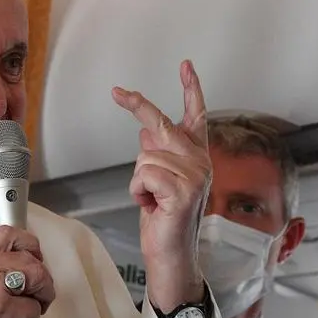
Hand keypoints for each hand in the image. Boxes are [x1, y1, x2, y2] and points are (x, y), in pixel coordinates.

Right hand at [0, 226, 55, 317]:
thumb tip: (16, 267)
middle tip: (38, 292)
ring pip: (38, 277)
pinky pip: (34, 309)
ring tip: (29, 312)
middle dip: (42, 277)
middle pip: (29, 257)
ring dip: (42, 297)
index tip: (33, 258)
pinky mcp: (4, 312)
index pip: (7, 234)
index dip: (28, 245)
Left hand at [111, 60, 210, 312]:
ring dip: (138, 181)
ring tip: (152, 200)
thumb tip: (146, 129)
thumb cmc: (163, 218)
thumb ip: (156, 153)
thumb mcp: (154, 181)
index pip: (196, 115)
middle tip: (117, 92)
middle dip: (137, 106)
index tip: (186, 64)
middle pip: (160, 123)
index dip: (191, 88)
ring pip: (145, 156)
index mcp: (195, 156)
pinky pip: (144, 175)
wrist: (170, 253)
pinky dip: (139, 192)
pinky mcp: (184, 190)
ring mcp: (195, 175)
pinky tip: (153, 207)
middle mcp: (200, 161)